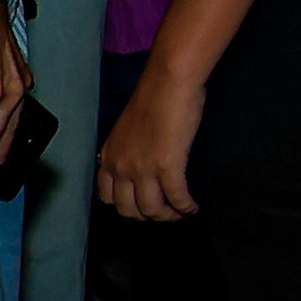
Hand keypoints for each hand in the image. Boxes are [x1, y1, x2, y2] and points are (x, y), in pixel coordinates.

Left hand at [97, 63, 201, 220]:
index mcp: (110, 156)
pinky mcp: (167, 166)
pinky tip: (193, 207)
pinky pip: (176, 197)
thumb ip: (129, 148)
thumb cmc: (155, 97)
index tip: (143, 206)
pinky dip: (186, 206)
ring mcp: (142, 168)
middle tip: (166, 214)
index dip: (126, 207)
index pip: (107, 197)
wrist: (168, 83)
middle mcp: (121, 166)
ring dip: (169, 216)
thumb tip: (143, 160)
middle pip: (129, 209)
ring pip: (152, 209)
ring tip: (182, 213)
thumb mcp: (129, 127)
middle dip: (148, 217)